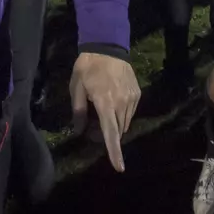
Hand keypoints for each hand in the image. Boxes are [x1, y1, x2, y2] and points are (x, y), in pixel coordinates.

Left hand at [69, 52, 140, 171]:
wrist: (107, 45)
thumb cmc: (88, 66)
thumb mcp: (76, 87)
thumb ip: (78, 111)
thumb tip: (79, 131)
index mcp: (105, 104)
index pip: (110, 133)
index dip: (114, 152)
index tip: (119, 168)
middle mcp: (122, 104)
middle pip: (118, 130)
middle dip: (107, 135)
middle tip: (91, 127)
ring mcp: (132, 99)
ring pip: (125, 123)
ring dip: (114, 124)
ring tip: (101, 111)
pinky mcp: (137, 93)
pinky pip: (130, 112)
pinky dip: (121, 114)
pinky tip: (112, 102)